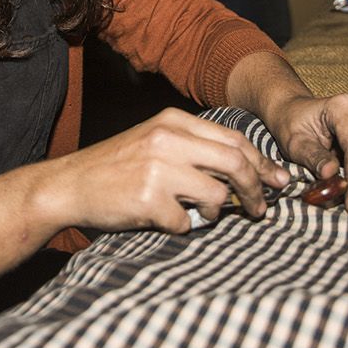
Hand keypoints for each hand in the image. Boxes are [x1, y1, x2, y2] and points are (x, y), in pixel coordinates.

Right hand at [35, 108, 290, 234]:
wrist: (70, 184)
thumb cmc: (117, 167)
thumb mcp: (155, 142)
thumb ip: (195, 149)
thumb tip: (248, 172)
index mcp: (173, 121)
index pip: (234, 139)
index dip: (262, 163)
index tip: (278, 182)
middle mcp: (168, 139)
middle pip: (235, 163)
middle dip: (256, 189)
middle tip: (260, 209)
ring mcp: (158, 169)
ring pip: (217, 195)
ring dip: (217, 212)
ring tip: (200, 214)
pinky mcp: (148, 200)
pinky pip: (187, 222)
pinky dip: (182, 227)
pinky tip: (164, 220)